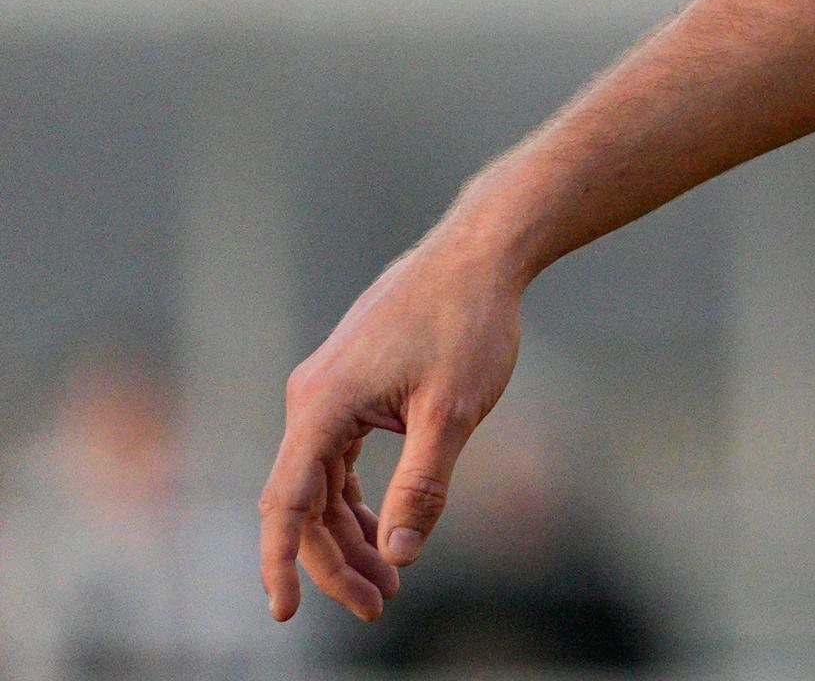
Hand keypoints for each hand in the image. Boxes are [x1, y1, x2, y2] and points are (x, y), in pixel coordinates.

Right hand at [258, 229, 527, 620]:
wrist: (479, 253)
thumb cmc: (469, 323)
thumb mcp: (455, 412)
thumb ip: (422, 486)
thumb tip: (399, 554)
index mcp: (322, 405)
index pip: (286, 504)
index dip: (282, 563)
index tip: (286, 614)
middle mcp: (310, 398)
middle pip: (305, 501)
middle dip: (336, 559)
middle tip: (378, 604)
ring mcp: (326, 390)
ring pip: (321, 482)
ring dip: (349, 532)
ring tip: (388, 578)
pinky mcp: (347, 385)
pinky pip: (336, 456)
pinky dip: (356, 495)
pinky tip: (382, 525)